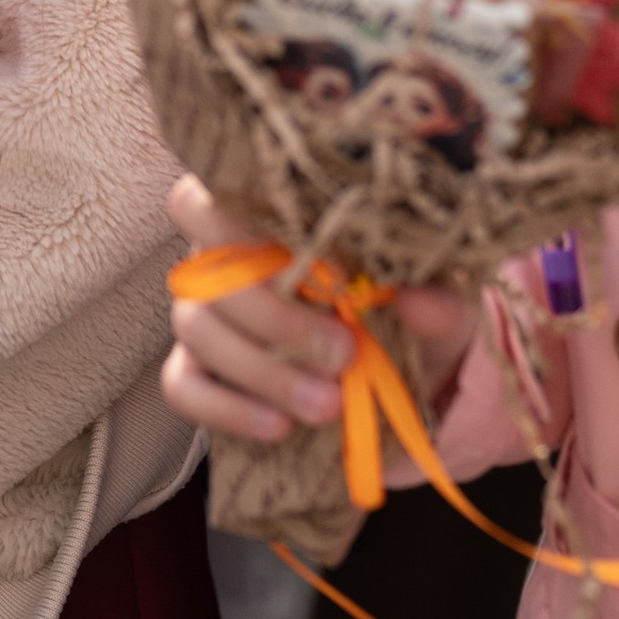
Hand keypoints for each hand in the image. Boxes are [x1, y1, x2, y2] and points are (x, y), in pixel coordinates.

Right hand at [161, 173, 477, 446]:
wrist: (405, 372)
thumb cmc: (407, 307)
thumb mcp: (437, 300)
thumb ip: (435, 298)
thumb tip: (420, 302)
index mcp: (265, 213)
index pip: (211, 192)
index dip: (235, 220)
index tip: (303, 258)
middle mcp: (219, 255)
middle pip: (203, 269)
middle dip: (272, 316)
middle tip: (342, 354)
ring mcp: (203, 312)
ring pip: (196, 327)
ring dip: (261, 370)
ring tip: (328, 404)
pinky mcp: (198, 369)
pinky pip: (182, 385)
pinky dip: (228, 409)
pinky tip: (280, 426)